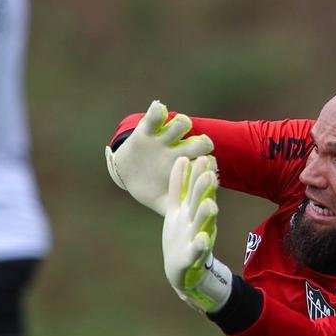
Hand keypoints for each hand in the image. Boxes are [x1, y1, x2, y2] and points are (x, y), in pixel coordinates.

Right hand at [106, 100, 214, 215]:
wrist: (126, 174)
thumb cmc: (150, 188)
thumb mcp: (162, 202)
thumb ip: (176, 209)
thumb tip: (191, 225)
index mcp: (187, 167)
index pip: (205, 163)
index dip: (208, 165)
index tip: (208, 167)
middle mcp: (179, 150)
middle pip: (199, 142)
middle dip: (202, 143)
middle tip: (200, 148)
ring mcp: (163, 138)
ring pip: (180, 124)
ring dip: (182, 124)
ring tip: (179, 129)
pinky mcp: (146, 129)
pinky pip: (155, 115)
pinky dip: (158, 111)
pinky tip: (159, 110)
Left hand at [162, 155, 232, 311]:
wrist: (178, 269)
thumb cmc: (180, 234)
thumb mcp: (176, 208)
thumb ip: (179, 186)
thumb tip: (182, 158)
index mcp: (188, 209)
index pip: (193, 189)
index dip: (197, 175)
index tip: (203, 158)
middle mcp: (194, 221)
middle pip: (199, 203)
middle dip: (204, 190)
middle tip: (209, 173)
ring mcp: (194, 238)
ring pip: (201, 224)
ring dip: (206, 214)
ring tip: (210, 204)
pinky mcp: (192, 256)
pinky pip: (196, 250)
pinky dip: (200, 244)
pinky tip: (203, 238)